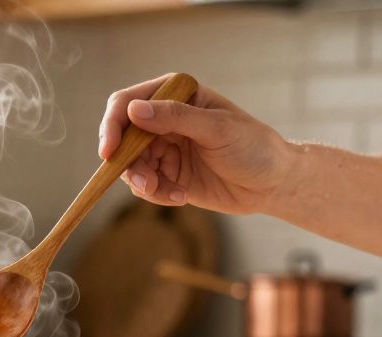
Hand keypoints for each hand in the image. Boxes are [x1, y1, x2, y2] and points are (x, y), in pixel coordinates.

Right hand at [99, 74, 297, 214]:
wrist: (272, 183)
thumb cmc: (254, 147)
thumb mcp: (217, 129)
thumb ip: (175, 117)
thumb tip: (134, 111)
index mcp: (175, 95)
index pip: (127, 103)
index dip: (113, 125)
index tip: (109, 152)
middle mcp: (164, 119)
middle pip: (122, 138)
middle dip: (128, 163)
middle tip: (146, 184)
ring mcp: (164, 147)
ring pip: (130, 165)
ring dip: (143, 182)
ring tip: (169, 193)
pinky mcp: (167, 174)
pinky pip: (145, 185)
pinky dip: (157, 194)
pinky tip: (181, 197)